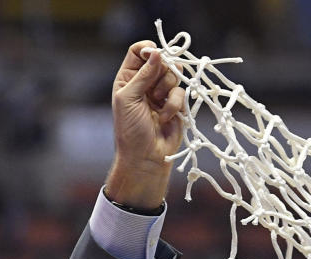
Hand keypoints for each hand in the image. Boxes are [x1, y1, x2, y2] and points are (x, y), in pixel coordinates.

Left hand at [105, 41, 185, 211]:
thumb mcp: (129, 99)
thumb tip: (156, 51)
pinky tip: (165, 118)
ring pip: (174, 74)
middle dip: (161, 73)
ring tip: (158, 106)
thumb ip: (142, 74)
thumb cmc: (131, 131)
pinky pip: (182, 92)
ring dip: (167, 89)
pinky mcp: (176, 104)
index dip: (148, 49)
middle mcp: (145, 83)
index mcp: (128, 79)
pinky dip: (174, 104)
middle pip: (161, 59)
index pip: (138, 52)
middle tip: (154, 91)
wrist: (146, 158)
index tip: (155, 55)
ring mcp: (161, 93)